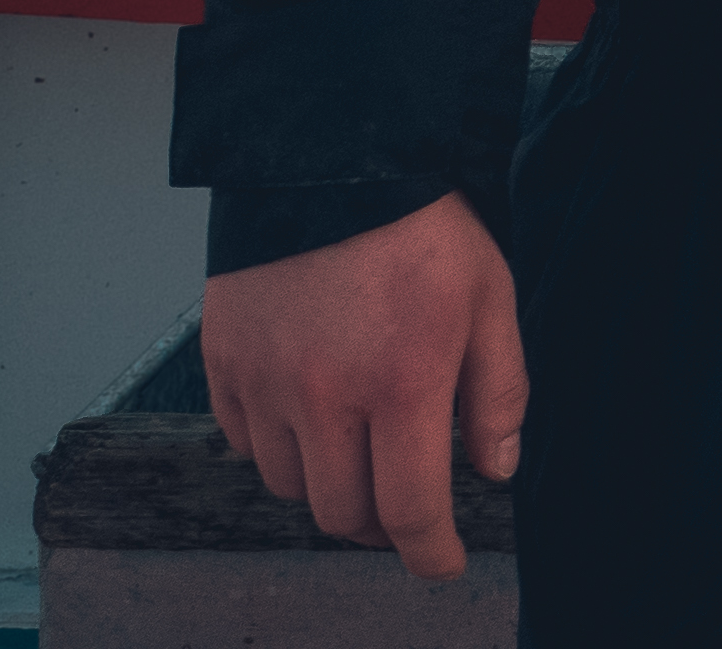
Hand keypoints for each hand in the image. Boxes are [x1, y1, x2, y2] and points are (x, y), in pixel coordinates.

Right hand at [200, 190, 525, 578]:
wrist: (332, 158)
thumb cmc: (422, 227)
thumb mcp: (490, 298)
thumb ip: (498, 391)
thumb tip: (494, 470)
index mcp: (401, 382)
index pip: (410, 509)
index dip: (430, 551)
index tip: (444, 562)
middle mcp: (324, 395)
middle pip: (343, 514)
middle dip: (382, 524)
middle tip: (408, 504)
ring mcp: (264, 383)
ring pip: (290, 487)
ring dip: (329, 485)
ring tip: (361, 447)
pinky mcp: (224, 364)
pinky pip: (244, 445)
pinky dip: (278, 449)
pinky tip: (310, 417)